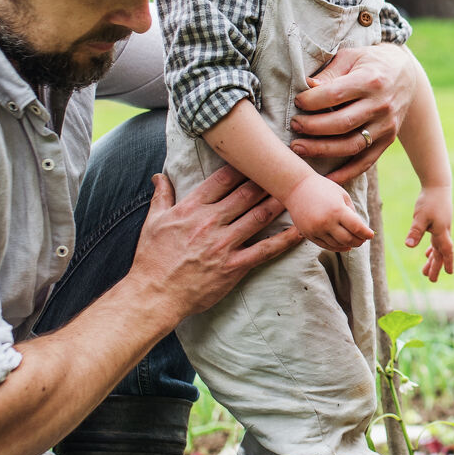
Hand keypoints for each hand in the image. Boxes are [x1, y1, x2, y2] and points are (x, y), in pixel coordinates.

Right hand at [130, 166, 298, 322]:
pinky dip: (286, 239)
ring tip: (297, 191)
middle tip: (285, 169)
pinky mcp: (234, 266)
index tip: (257, 159)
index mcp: (191, 208)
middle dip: (266, 179)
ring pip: (259, 216)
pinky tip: (301, 229)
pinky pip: (266, 249)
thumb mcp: (153, 222)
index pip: (222, 179)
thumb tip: (159, 176)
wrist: (154, 295)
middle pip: (246, 193)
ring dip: (279, 202)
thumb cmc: (152, 259)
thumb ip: (162, 196)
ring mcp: (224, 244)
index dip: (243, 166)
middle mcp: (210, 222)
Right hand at [285, 174, 374, 251]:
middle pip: (348, 239)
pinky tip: (344, 246)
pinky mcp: (308, 234)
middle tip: (363, 239)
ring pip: (337, 244)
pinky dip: (336, 247)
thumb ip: (351, 212)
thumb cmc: (323, 188)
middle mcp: (326, 222)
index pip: (357, 228)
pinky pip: (325, 245)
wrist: (296, 188)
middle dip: (359, 241)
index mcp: (337, 210)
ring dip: (348, 245)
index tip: (371, 235)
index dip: (366, 233)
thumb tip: (360, 229)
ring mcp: (316, 230)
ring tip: (354, 242)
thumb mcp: (342, 195)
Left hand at [290, 43, 415, 176]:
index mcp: (371, 80)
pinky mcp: (388, 139)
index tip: (297, 102)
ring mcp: (386, 125)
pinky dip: (347, 173)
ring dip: (322, 150)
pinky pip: (366, 161)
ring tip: (299, 148)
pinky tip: (327, 178)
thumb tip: (307, 86)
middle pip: (342, 123)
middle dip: (312, 127)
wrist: (405, 74)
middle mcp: (381, 105)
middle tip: (294, 125)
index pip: (335, 95)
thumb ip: (330, 73)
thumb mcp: (351, 57)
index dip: (311, 101)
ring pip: (352, 145)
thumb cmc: (370, 63)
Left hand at [407, 184, 453, 280]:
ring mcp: (441, 228)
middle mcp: (444, 232)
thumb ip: (415, 231)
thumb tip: (409, 246)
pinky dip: (431, 248)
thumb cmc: (430, 201)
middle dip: (436, 266)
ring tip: (425, 271)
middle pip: (441, 253)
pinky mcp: (438, 223)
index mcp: (442, 232)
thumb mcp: (420, 217)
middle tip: (430, 280)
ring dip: (432, 259)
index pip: (446, 251)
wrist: (438, 185)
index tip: (449, 273)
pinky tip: (427, 252)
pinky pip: (436, 240)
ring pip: (437, 248)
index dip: (448, 262)